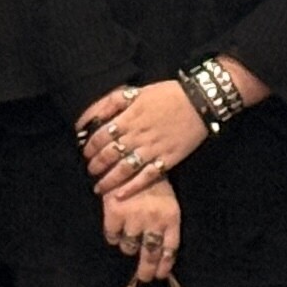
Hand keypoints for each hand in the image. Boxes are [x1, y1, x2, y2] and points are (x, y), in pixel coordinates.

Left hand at [80, 80, 209, 190]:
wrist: (201, 100)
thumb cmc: (169, 94)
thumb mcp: (138, 91)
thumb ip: (113, 102)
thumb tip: (92, 115)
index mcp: (129, 117)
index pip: (101, 136)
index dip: (90, 146)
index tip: (85, 152)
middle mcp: (137, 135)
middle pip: (109, 154)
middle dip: (95, 164)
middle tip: (90, 170)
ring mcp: (152, 149)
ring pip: (124, 168)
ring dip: (108, 179)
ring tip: (99, 186)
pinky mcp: (167, 159)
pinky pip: (146, 176)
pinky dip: (132, 187)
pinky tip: (120, 195)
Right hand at [98, 178, 180, 283]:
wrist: (130, 158)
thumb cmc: (152, 181)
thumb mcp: (167, 200)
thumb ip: (165, 224)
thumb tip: (161, 253)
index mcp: (171, 216)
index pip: (170, 248)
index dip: (164, 264)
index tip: (159, 275)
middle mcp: (154, 220)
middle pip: (150, 254)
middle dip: (146, 270)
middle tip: (144, 278)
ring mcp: (134, 218)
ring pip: (129, 247)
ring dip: (129, 247)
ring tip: (129, 241)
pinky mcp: (115, 213)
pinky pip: (112, 237)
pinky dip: (114, 236)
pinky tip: (116, 228)